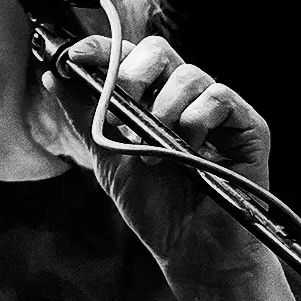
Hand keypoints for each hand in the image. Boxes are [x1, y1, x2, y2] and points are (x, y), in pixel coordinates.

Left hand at [43, 35, 283, 300]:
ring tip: (154, 150)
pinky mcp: (246, 125)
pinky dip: (198, 119)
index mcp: (148, 99)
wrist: (191, 250)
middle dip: (131, 72)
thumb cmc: (155, 207)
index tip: (74, 56)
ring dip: (163, 108)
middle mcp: (181, 97)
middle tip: (119, 105)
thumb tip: (54, 76)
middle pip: (158, 50)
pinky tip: (189, 147)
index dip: (100, 50)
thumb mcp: (107, 158)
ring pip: (189, 74)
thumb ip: (84, 116)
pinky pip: (220, 98)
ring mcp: (215, 109)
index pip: (125, 57)